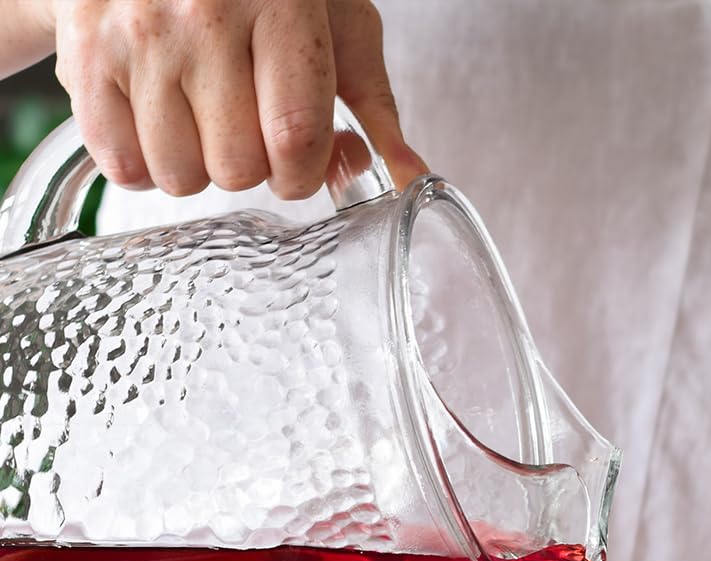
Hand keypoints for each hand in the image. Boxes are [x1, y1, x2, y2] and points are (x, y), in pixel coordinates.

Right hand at [48, 0, 425, 197]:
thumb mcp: (336, 24)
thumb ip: (376, 108)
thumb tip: (414, 181)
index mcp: (280, 2)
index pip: (295, 138)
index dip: (303, 171)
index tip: (299, 158)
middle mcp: (202, 13)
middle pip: (238, 167)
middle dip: (252, 166)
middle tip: (243, 122)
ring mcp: (137, 32)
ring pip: (180, 174)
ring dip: (197, 166)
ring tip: (198, 115)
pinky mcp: (86, 51)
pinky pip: (120, 163)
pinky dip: (142, 163)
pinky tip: (158, 120)